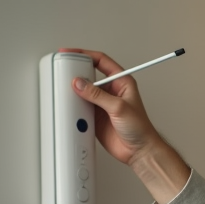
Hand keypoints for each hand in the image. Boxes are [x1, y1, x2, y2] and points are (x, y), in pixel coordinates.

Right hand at [60, 48, 190, 203]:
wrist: (139, 150)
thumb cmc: (140, 128)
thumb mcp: (119, 107)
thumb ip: (98, 95)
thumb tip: (80, 84)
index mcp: (121, 81)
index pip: (101, 61)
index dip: (85, 54)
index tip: (71, 53)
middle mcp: (111, 91)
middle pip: (89, 76)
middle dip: (76, 73)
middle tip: (64, 73)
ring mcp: (102, 104)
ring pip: (83, 92)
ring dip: (74, 92)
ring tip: (64, 91)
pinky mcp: (96, 117)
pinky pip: (81, 108)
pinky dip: (74, 108)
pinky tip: (70, 108)